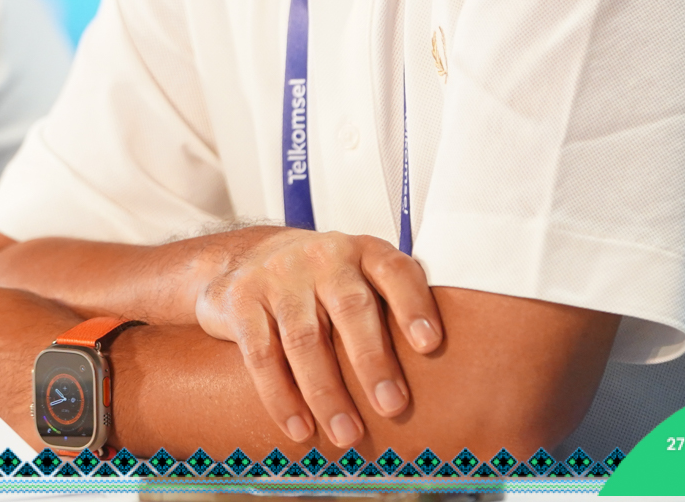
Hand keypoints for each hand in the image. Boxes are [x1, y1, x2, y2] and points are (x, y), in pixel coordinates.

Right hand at [194, 229, 440, 448]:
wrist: (240, 259)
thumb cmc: (317, 281)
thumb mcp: (354, 277)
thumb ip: (388, 308)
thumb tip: (443, 375)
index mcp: (361, 251)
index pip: (394, 270)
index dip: (413, 305)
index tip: (430, 344)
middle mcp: (322, 256)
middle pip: (351, 308)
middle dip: (373, 361)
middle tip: (393, 407)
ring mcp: (278, 276)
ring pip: (305, 338)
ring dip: (327, 392)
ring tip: (346, 434)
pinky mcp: (241, 300)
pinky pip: (262, 354)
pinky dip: (281, 397)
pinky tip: (299, 427)